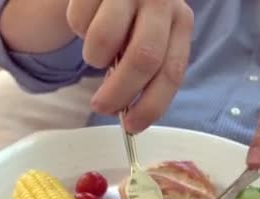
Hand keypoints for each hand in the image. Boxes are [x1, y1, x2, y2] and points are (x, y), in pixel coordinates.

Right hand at [66, 0, 193, 132]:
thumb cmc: (133, 16)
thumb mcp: (148, 38)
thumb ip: (144, 69)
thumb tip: (126, 111)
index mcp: (180, 21)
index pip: (172, 71)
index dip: (152, 104)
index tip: (132, 126)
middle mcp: (162, 0)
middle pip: (143, 58)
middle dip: (120, 92)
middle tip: (102, 106)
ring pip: (104, 39)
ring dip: (95, 57)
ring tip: (98, 52)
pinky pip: (79, 20)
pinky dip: (79, 29)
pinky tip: (90, 19)